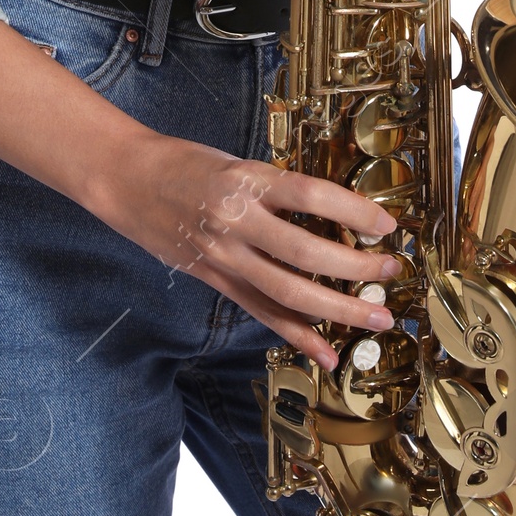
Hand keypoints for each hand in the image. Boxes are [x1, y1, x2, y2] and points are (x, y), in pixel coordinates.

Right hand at [92, 132, 401, 371]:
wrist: (125, 179)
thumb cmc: (183, 162)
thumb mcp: (236, 162)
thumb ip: (276, 190)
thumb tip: (330, 215)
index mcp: (246, 181)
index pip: (312, 195)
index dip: (355, 212)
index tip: (387, 224)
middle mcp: (236, 220)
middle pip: (307, 252)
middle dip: (356, 268)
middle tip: (390, 272)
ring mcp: (223, 255)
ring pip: (288, 291)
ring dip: (338, 309)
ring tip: (376, 316)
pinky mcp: (213, 278)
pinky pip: (260, 311)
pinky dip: (296, 335)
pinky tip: (325, 352)